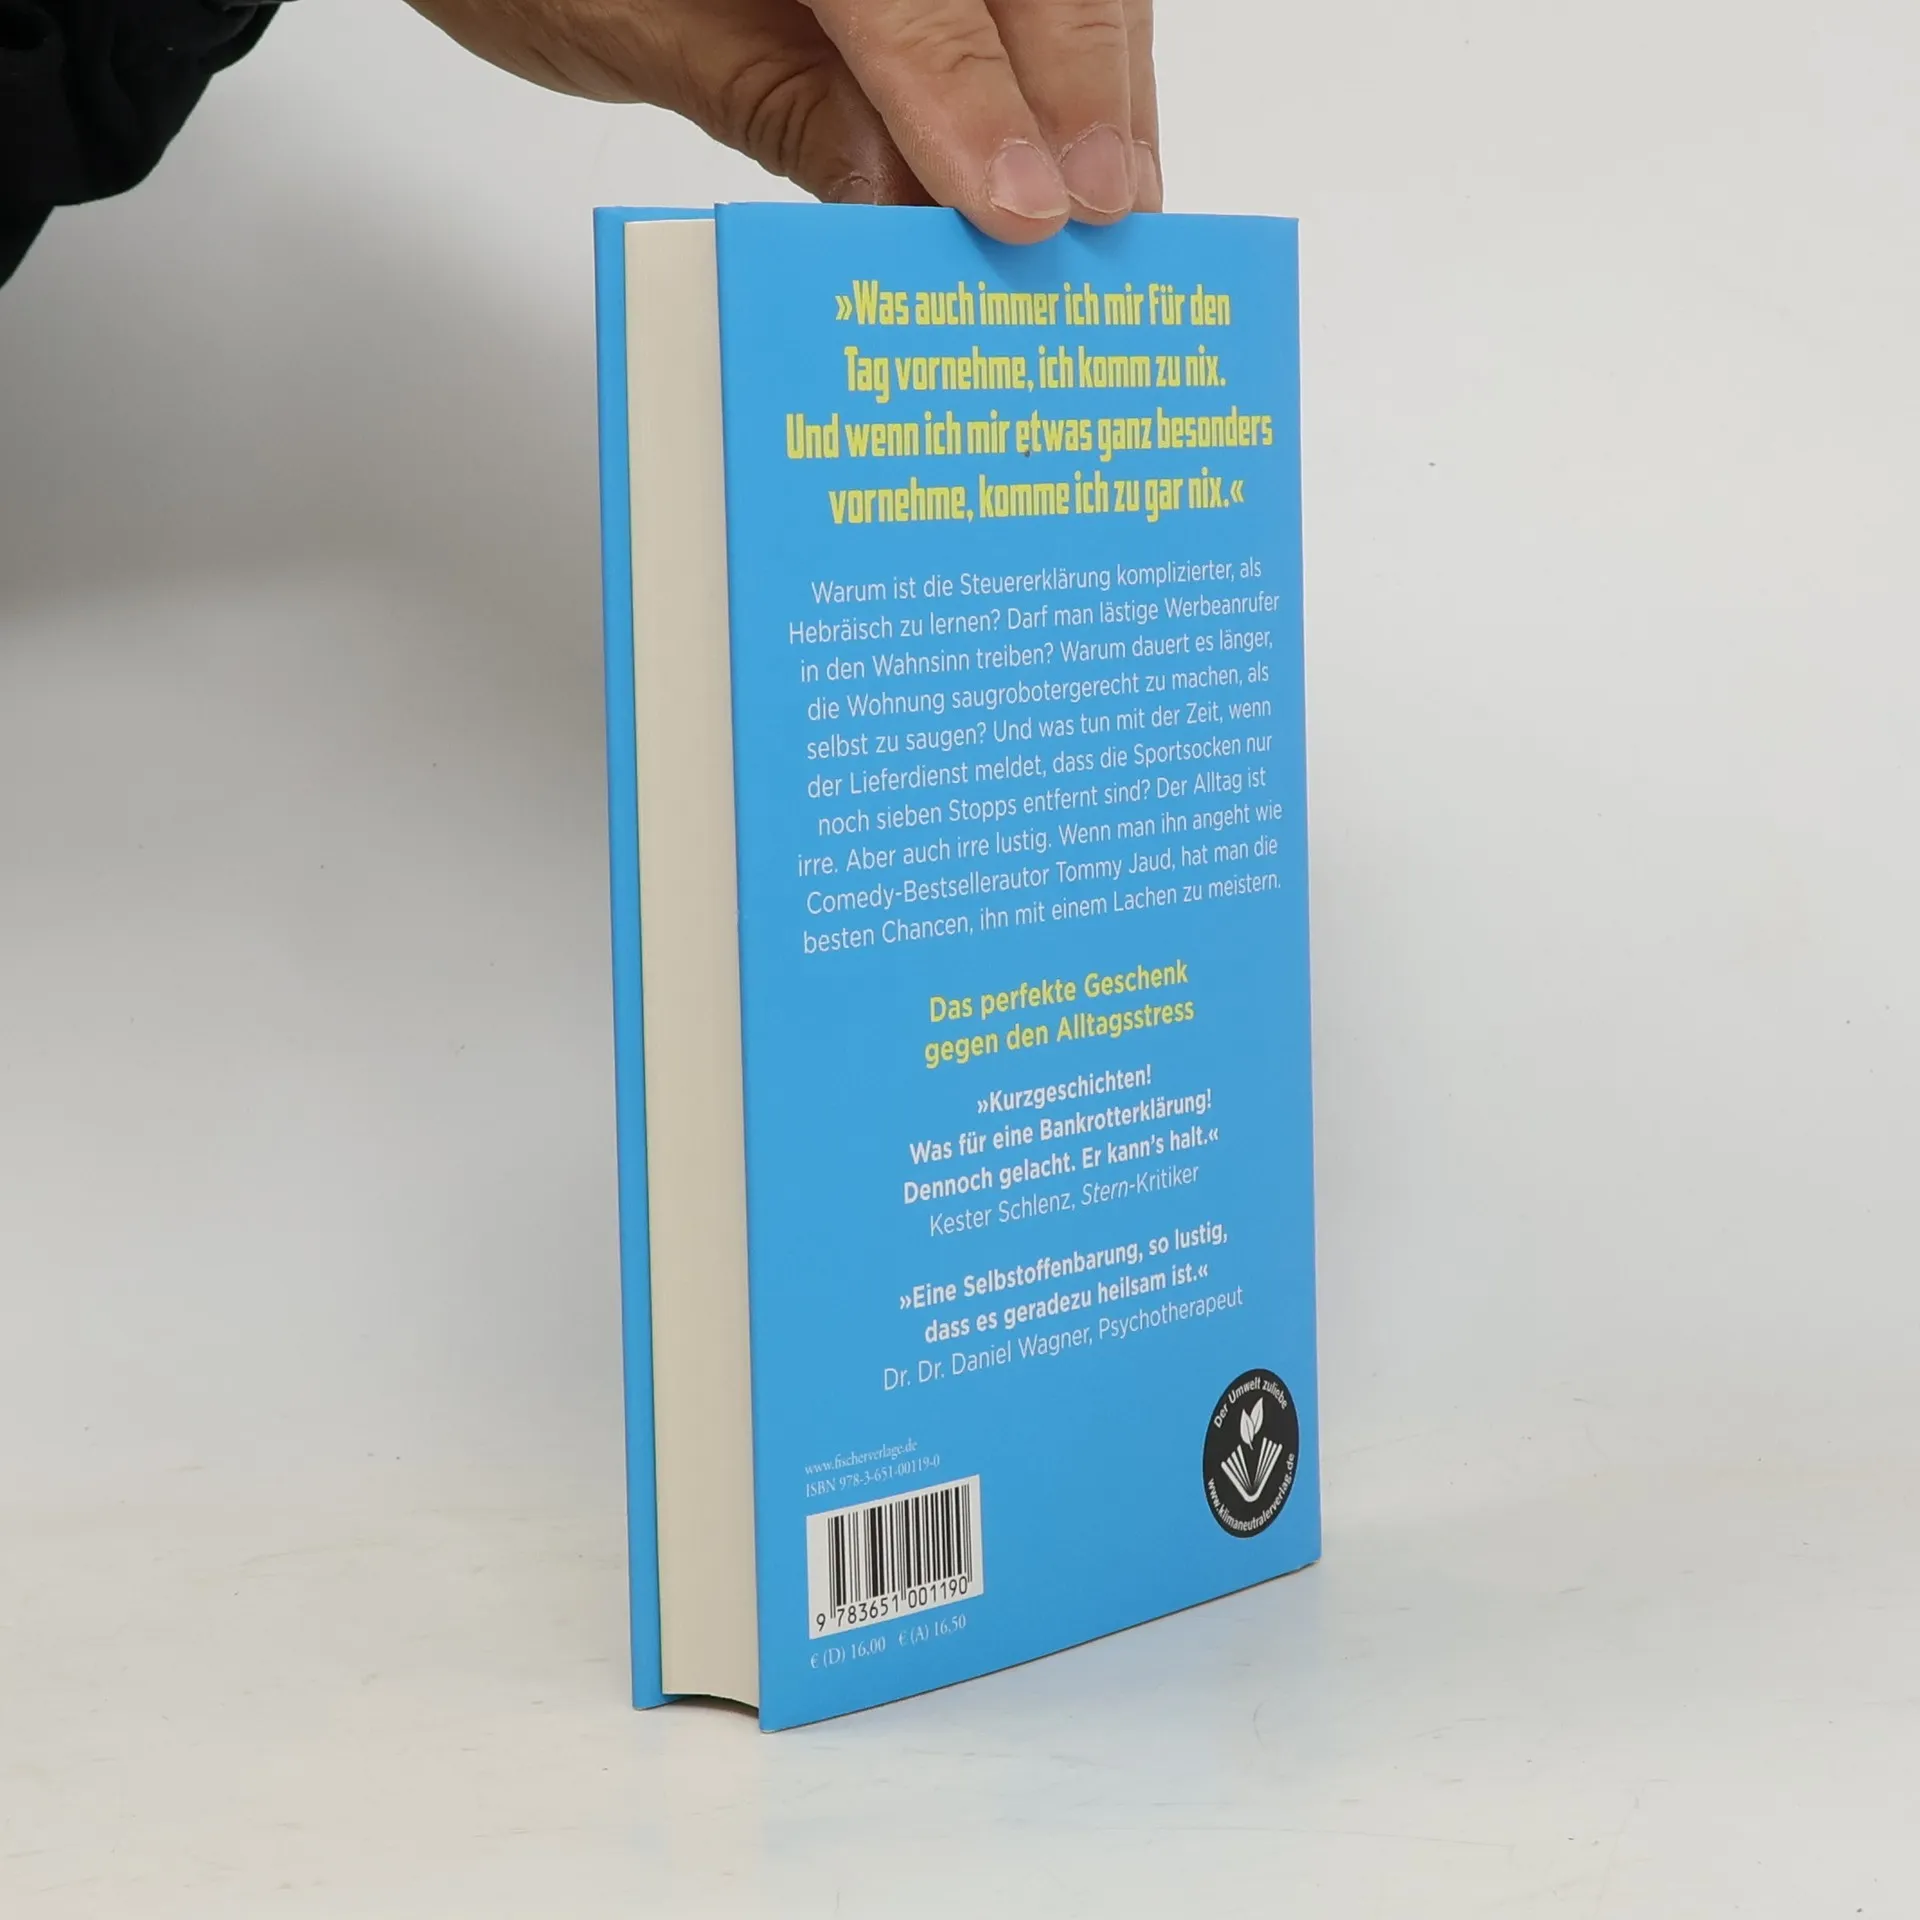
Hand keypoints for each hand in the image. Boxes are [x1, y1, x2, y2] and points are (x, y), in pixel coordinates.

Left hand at [404, 0, 1159, 242]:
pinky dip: (1065, 47)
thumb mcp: (633, 25)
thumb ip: (776, 101)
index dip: (974, 98)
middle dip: (1080, 82)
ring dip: (1098, 69)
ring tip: (1123, 188)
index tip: (1022, 210)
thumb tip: (903, 204)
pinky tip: (1087, 131)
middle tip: (1113, 211)